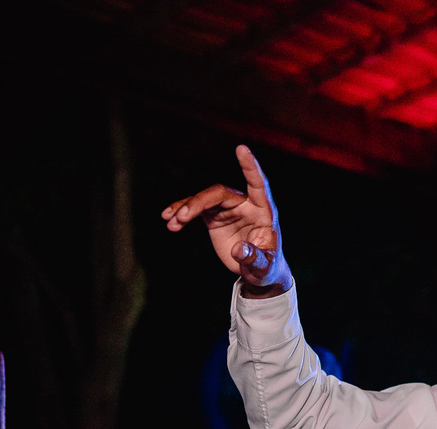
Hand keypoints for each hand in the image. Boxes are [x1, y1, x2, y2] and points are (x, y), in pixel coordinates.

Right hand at [161, 144, 290, 296]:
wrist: (257, 272)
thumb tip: (240, 250)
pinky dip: (182, 214)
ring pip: (205, 199)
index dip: (250, 167)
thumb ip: (254, 258)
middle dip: (199, 202)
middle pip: (220, 193)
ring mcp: (229, 209)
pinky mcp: (215, 217)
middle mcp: (246, 205)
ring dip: (186, 208)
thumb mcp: (264, 267)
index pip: (258, 184)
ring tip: (171, 221)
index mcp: (264, 211)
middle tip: (181, 217)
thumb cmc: (267, 267)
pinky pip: (196, 209)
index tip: (241, 148)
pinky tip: (170, 222)